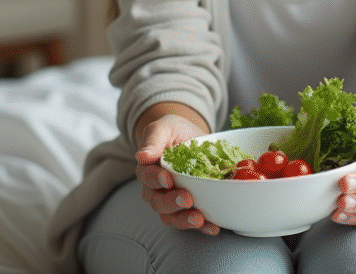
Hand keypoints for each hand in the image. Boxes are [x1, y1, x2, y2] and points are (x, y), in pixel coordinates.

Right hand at [134, 111, 220, 234]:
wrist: (190, 138)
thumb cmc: (174, 131)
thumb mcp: (164, 128)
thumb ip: (153, 140)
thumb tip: (142, 156)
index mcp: (148, 168)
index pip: (147, 177)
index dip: (156, 179)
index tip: (168, 179)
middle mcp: (156, 188)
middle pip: (157, 201)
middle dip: (171, 203)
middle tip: (186, 199)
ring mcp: (171, 200)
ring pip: (171, 216)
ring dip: (184, 220)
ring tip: (199, 219)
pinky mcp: (188, 208)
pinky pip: (191, 221)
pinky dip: (202, 227)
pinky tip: (213, 227)